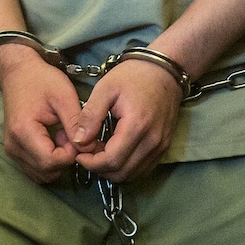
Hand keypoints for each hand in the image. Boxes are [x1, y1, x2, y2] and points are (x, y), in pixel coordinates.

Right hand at [0, 45, 84, 183]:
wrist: (18, 72)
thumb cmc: (42, 80)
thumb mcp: (64, 96)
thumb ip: (76, 123)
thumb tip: (88, 147)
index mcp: (24, 132)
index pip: (50, 162)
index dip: (70, 154)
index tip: (77, 135)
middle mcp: (13, 147)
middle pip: (46, 171)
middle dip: (65, 158)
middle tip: (70, 133)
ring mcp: (11, 151)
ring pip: (41, 174)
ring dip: (57, 161)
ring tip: (62, 135)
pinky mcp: (14, 151)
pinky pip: (34, 168)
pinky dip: (48, 161)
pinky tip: (54, 140)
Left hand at [64, 59, 182, 182]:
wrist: (164, 69)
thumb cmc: (133, 75)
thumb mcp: (105, 88)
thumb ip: (90, 116)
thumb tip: (79, 142)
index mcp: (136, 126)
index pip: (111, 161)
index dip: (91, 163)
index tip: (79, 153)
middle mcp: (152, 141)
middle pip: (122, 173)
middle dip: (100, 167)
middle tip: (89, 151)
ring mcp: (161, 145)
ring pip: (133, 174)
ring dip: (113, 169)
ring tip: (102, 150)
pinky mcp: (165, 146)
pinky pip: (144, 168)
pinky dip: (127, 166)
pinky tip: (117, 151)